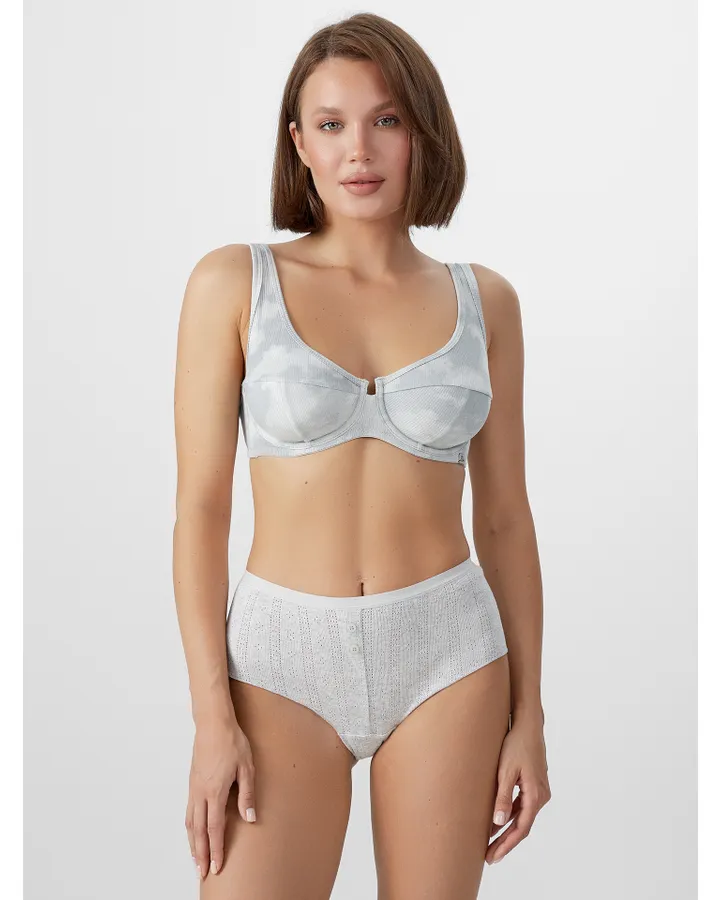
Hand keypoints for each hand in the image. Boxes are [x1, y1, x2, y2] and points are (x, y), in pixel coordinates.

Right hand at [186, 718, 256, 879]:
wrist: (213, 724)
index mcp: (215, 792)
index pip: (214, 828)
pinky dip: (189, 827)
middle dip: (201, 854)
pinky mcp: (192, 782)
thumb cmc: (232, 742)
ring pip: (190, 823)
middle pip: (198, 831)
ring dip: (192, 843)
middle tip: (202, 872)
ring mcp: (194, 788)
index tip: (216, 866)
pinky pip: (188, 811)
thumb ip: (247, 795)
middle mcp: (201, 793)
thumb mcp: (247, 768)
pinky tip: (193, 832)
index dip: (215, 849)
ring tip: (195, 858)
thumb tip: (249, 818)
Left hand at [486, 714, 550, 865]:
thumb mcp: (506, 771)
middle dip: (505, 842)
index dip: (506, 845)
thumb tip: (498, 823)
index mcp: (536, 795)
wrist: (528, 725)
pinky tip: (496, 821)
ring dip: (507, 830)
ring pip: (522, 817)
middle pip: (522, 826)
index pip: (521, 828)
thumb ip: (502, 797)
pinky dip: (510, 816)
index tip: (493, 856)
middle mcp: (541, 796)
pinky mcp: (533, 785)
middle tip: (489, 857)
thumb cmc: (516, 744)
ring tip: (490, 843)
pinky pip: (522, 806)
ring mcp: (539, 791)